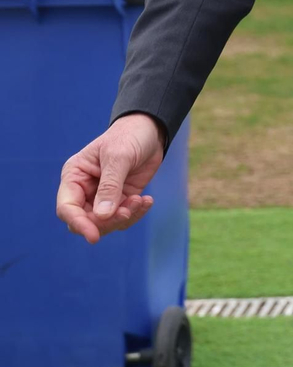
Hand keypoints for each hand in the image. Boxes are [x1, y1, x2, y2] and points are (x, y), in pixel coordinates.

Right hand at [57, 113, 164, 243]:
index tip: (94, 237)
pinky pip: (123, 216)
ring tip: (141, 200)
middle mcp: (85, 189)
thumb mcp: (118, 157)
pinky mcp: (121, 198)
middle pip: (86, 220)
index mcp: (74, 176)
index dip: (78, 224)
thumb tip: (101, 216)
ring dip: (124, 217)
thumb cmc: (129, 136)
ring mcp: (103, 195)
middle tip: (127, 212)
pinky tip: (147, 200)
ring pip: (105, 222)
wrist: (150, 130)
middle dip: (106, 222)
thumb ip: (110, 186)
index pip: (67, 208)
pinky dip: (135, 213)